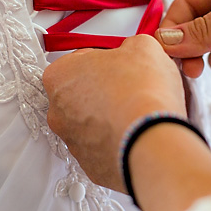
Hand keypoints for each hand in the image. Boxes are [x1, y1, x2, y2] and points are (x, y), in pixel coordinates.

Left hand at [43, 35, 186, 192]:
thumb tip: (135, 52)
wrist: (152, 140)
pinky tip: (136, 133)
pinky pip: (102, 148)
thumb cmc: (141, 94)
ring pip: (89, 124)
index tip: (117, 64)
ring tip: (137, 112)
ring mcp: (72, 141)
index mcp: (59, 76)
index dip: (102, 60)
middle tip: (129, 88)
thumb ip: (131, 45)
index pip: (77, 61)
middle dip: (102, 91)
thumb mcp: (143, 47)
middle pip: (79, 94)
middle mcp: (57, 112)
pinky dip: (117, 141)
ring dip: (108, 117)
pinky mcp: (89, 166)